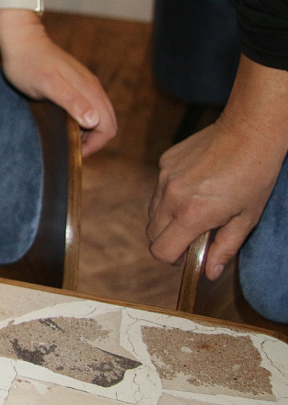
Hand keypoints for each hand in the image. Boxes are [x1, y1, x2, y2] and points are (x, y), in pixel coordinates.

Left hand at [0, 9, 117, 156]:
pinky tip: (62, 122)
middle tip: (69, 148)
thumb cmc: (28, 64)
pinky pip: (87, 107)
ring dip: (87, 131)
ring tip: (64, 137)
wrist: (19, 40)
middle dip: (93, 140)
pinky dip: (81, 120)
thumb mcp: (47, 85)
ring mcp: (84, 84)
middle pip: (107, 123)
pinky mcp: (74, 83)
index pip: (107, 127)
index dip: (94, 145)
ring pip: (98, 116)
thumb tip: (94, 121)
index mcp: (89, 91)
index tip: (73, 152)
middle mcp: (92, 88)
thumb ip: (71, 101)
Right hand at [146, 57, 287, 280]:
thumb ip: (224, 248)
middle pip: (151, 234)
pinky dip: (170, 195)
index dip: (173, 258)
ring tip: (195, 209)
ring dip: (167, 218)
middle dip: (168, 240)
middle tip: (193, 234)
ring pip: (152, 211)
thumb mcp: (246, 219)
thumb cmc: (254, 176)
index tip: (189, 254)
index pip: (161, 250)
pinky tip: (195, 186)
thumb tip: (209, 272)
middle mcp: (170, 197)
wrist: (248, 132)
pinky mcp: (164, 162)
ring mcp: (164, 177)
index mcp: (191, 215)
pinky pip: (158, 189)